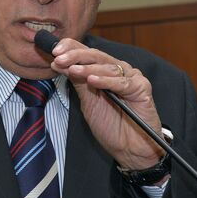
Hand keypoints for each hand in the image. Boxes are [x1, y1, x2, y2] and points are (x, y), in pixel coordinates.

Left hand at [49, 39, 164, 169]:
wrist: (130, 149)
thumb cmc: (110, 126)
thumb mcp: (87, 102)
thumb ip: (77, 82)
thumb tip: (58, 63)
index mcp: (105, 70)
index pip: (88, 53)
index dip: (72, 48)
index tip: (55, 50)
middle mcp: (119, 70)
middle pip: (96, 55)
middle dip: (76, 56)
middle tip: (60, 58)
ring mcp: (131, 77)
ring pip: (107, 67)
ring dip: (87, 68)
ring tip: (72, 69)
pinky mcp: (141, 88)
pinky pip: (122, 83)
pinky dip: (106, 81)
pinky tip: (92, 80)